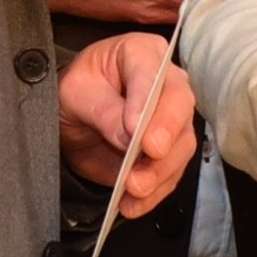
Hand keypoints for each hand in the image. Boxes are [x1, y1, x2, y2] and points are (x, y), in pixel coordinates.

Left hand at [58, 32, 197, 217]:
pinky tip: (134, 203)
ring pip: (182, 144)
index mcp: (142, 53)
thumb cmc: (77, 93)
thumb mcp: (76, 93)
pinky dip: (154, 192)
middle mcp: (167, 82)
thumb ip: (103, 110)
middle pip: (181, 105)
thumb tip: (128, 134)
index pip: (151, 73)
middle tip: (150, 153)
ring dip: (160, 170)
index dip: (146, 101)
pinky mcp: (170, 152)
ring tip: (134, 188)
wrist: (75, 121)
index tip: (134, 127)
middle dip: (166, 132)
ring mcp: (173, 119)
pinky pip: (171, 174)